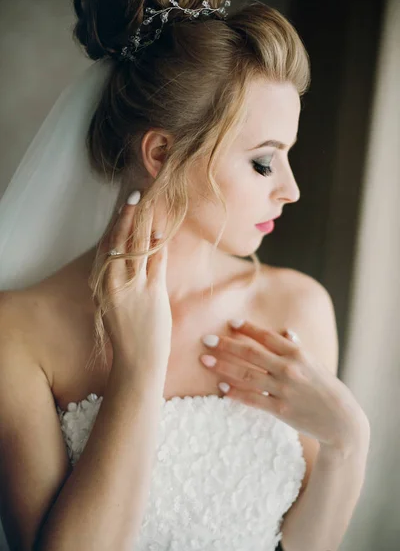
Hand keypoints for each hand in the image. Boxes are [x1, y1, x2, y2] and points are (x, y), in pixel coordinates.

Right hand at [95, 191, 171, 370]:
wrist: (138, 360)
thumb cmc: (126, 333)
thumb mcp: (111, 304)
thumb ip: (115, 281)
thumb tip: (124, 259)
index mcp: (101, 284)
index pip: (106, 246)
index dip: (114, 224)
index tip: (121, 207)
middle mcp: (113, 282)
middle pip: (119, 240)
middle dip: (128, 215)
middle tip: (134, 194)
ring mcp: (133, 286)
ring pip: (137, 245)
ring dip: (144, 222)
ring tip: (148, 203)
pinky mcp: (152, 292)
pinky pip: (156, 260)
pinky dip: (159, 244)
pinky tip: (162, 229)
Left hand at [199, 320, 367, 449]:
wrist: (341, 421)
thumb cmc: (326, 388)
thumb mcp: (314, 363)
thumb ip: (296, 347)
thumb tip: (284, 331)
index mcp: (298, 354)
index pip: (267, 336)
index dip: (248, 328)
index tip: (231, 323)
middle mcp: (289, 368)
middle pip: (251, 353)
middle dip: (226, 345)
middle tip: (205, 339)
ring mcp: (283, 389)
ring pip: (246, 375)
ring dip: (223, 367)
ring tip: (204, 360)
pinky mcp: (280, 409)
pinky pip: (252, 399)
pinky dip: (236, 393)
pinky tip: (221, 388)